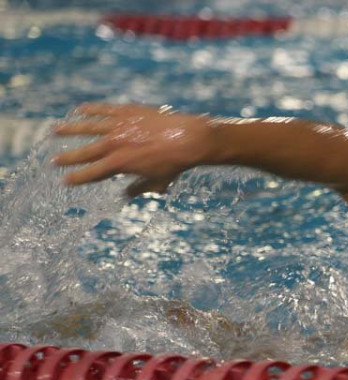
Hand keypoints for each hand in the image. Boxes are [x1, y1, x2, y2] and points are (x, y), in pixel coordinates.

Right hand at [53, 103, 217, 196]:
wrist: (189, 139)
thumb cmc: (175, 164)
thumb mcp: (156, 182)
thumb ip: (139, 189)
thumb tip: (125, 195)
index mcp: (119, 164)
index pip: (92, 173)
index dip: (77, 178)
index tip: (64, 181)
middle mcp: (115, 145)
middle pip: (84, 152)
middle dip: (67, 157)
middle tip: (52, 160)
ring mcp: (119, 126)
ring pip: (87, 127)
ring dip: (69, 129)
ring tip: (54, 129)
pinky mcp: (127, 111)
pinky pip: (104, 109)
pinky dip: (91, 109)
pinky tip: (79, 109)